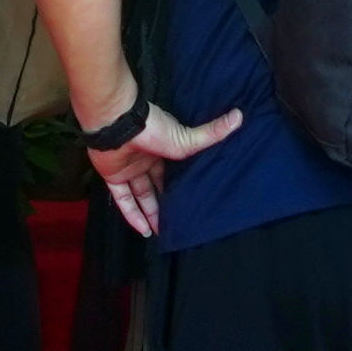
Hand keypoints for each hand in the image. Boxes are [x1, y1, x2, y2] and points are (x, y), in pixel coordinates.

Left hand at [85, 100, 238, 236]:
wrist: (118, 123)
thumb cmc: (153, 128)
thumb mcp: (187, 139)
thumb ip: (212, 133)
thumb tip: (239, 117)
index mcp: (163, 150)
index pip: (171, 174)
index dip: (178, 188)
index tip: (188, 205)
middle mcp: (145, 160)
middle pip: (155, 187)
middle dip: (163, 205)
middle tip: (173, 224)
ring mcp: (128, 169)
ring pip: (139, 196)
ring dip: (148, 214)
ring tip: (159, 233)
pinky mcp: (112, 176)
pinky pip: (122, 200)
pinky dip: (131, 215)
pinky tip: (143, 230)